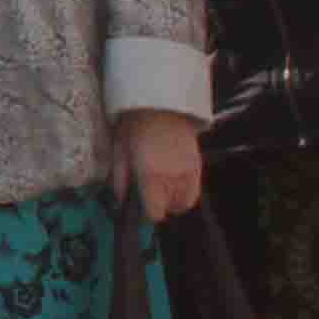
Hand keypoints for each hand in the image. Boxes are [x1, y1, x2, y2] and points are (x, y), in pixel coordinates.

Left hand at [114, 106, 207, 222]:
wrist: (161, 105)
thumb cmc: (134, 126)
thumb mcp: (119, 151)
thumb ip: (120, 179)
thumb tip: (120, 201)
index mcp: (151, 176)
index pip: (155, 212)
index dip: (146, 214)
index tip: (139, 207)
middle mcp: (174, 178)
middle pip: (172, 209)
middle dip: (161, 205)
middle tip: (150, 194)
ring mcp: (190, 172)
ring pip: (186, 202)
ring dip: (174, 199)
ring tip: (162, 187)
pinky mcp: (199, 165)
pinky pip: (195, 189)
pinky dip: (185, 190)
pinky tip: (174, 179)